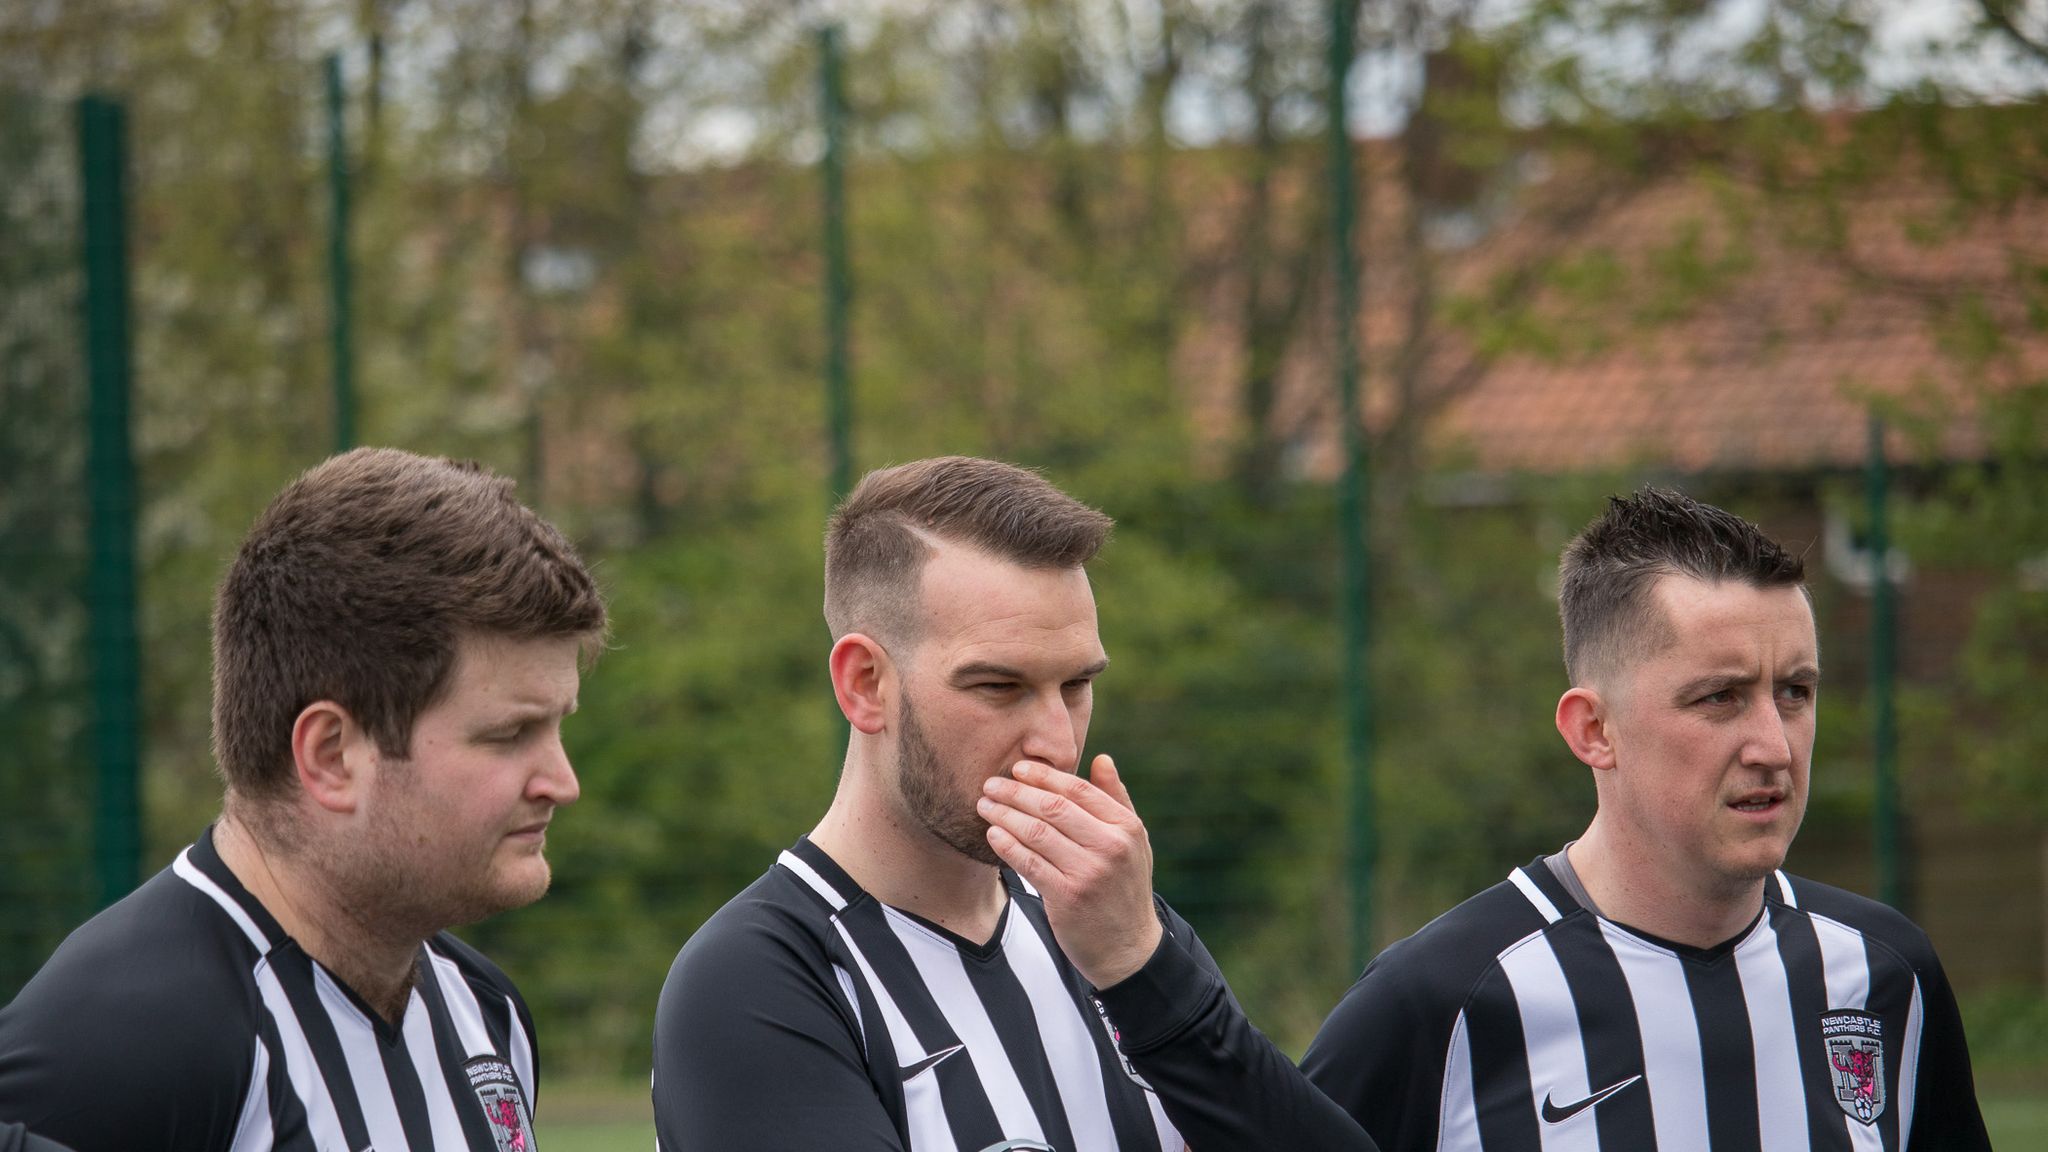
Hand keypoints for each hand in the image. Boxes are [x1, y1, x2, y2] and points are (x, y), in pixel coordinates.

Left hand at [979, 754, 1162, 988]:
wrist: (1128, 948)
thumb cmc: (1125, 887)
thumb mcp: (1134, 842)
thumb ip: (1117, 799)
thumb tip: (1101, 758)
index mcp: (1126, 827)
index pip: (1078, 790)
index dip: (1044, 775)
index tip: (1017, 768)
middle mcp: (1110, 847)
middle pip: (1053, 807)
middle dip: (1016, 792)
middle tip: (990, 784)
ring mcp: (1089, 873)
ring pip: (1037, 832)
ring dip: (1004, 815)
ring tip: (985, 806)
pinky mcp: (1067, 897)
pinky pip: (1029, 863)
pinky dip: (1007, 845)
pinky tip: (992, 835)